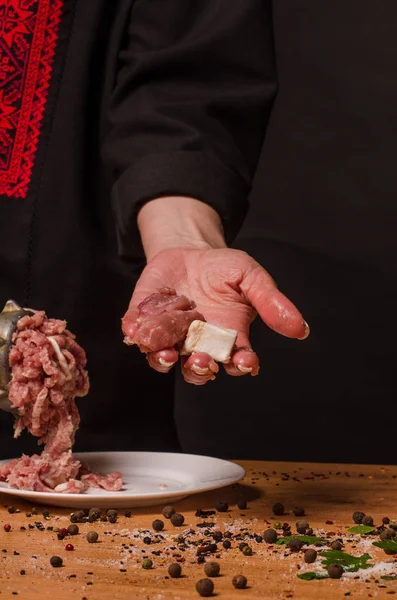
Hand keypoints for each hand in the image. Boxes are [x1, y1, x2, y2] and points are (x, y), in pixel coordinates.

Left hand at [122, 246, 308, 383]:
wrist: (190, 251)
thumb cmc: (224, 268)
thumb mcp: (251, 277)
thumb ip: (272, 302)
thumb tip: (300, 329)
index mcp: (228, 338)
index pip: (236, 361)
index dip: (241, 364)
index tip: (245, 360)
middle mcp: (198, 344)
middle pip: (198, 369)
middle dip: (200, 368)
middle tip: (202, 360)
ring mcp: (169, 335)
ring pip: (164, 359)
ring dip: (164, 361)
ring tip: (167, 356)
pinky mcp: (144, 319)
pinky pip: (138, 333)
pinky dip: (136, 333)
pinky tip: (135, 329)